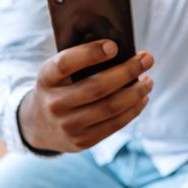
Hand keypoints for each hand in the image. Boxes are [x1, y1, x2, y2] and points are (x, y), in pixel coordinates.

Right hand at [18, 40, 153, 152]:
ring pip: (111, 107)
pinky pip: (114, 125)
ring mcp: (68, 126)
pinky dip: (133, 110)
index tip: (114, 46)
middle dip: (128, 71)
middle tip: (147, 59)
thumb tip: (121, 51)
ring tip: (148, 81)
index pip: (65, 63)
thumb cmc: (56, 89)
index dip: (90, 53)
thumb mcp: (56, 72)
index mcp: (46, 79)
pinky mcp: (82, 141)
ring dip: (136, 92)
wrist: (39, 126)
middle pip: (97, 87)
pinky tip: (141, 98)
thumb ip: (78, 60)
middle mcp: (54, 104)